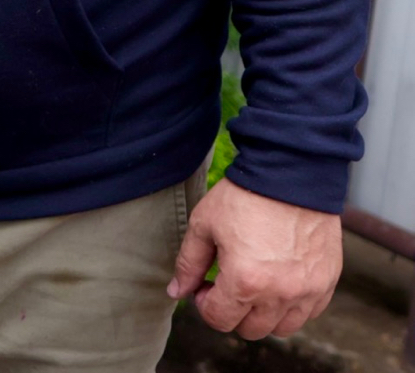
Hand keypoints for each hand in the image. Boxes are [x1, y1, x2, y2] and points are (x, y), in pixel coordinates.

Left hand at [167, 179, 342, 340]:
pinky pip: (309, 313)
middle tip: (227, 283)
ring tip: (254, 284)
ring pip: (283, 328)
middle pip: (250, 329)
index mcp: (245, 281)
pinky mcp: (328, 281)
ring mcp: (308, 290)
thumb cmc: (244, 197)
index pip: (219, 319)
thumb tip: (176, 292)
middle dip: (232, 311)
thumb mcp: (204, 225)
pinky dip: (292, 306)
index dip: (205, 304)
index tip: (205, 284)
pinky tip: (279, 281)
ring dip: (263, 314)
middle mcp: (280, 293)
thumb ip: (188, 264)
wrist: (291, 174)